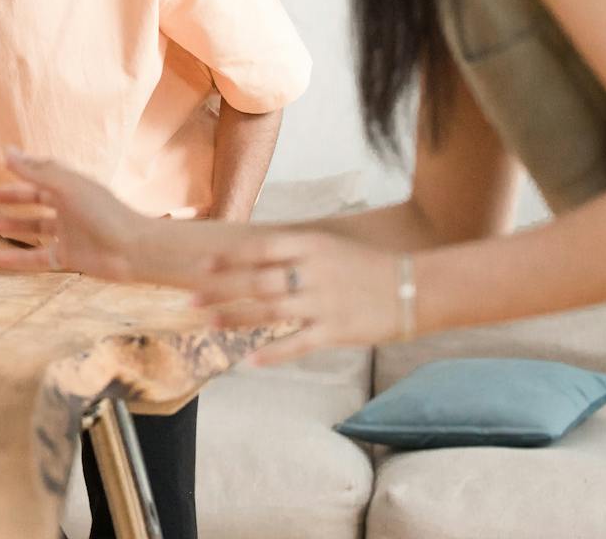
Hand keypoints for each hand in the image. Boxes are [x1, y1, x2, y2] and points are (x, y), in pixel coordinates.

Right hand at [0, 149, 157, 280]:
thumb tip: (7, 151)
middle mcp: (70, 208)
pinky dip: (19, 258)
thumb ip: (36, 170)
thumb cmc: (104, 212)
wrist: (133, 250)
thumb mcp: (67, 186)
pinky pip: (39, 257)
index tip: (2, 164)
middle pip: (37, 200)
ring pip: (37, 229)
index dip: (24, 169)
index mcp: (72, 187)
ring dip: (16, 226)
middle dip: (15, 198)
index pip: (43, 175)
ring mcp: (69, 234)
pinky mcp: (69, 257)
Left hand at [190, 229, 402, 365]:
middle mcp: (313, 272)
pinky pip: (298, 343)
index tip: (200, 267)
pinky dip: (273, 352)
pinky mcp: (337, 331)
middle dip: (220, 291)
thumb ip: (295, 250)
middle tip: (189, 301)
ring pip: (270, 312)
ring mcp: (324, 303)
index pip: (259, 249)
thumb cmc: (368, 265)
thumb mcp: (330, 246)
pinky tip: (249, 359)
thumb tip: (254, 251)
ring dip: (236, 319)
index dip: (227, 259)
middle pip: (257, 281)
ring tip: (209, 325)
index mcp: (311, 246)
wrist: (416, 287)